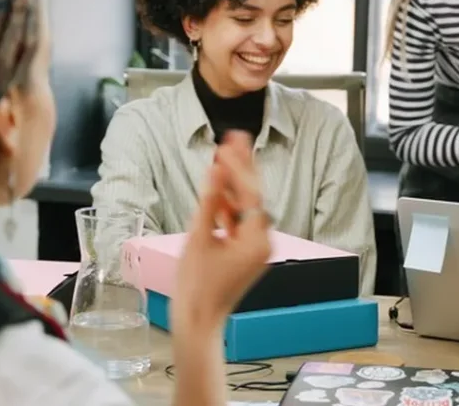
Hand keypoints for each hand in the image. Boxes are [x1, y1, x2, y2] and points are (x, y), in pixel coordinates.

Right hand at [171, 130, 271, 332]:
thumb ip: (209, 201)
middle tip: (234, 136)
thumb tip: (217, 170)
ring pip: (247, 207)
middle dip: (242, 166)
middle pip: (254, 196)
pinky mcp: (245, 253)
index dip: (240, 165)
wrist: (197, 322)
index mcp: (256, 241)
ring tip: (224, 154)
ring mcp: (255, 249)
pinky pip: (240, 222)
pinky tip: (218, 188)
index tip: (229, 142)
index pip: (251, 193)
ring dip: (234, 183)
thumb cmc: (196, 287)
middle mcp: (262, 243)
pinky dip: (229, 205)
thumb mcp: (199, 238)